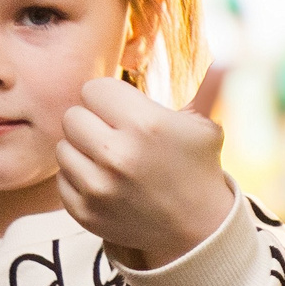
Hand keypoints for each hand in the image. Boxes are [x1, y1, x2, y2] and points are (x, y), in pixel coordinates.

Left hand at [56, 77, 235, 268]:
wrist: (197, 230)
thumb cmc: (197, 168)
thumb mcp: (202, 124)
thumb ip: (198, 86)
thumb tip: (223, 54)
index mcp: (146, 125)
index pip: (94, 89)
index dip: (109, 98)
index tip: (122, 111)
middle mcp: (117, 155)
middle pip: (72, 116)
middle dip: (92, 122)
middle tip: (113, 134)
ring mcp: (97, 187)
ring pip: (62, 147)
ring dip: (82, 150)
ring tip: (109, 159)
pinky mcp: (84, 212)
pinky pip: (61, 179)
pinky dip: (79, 179)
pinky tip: (105, 182)